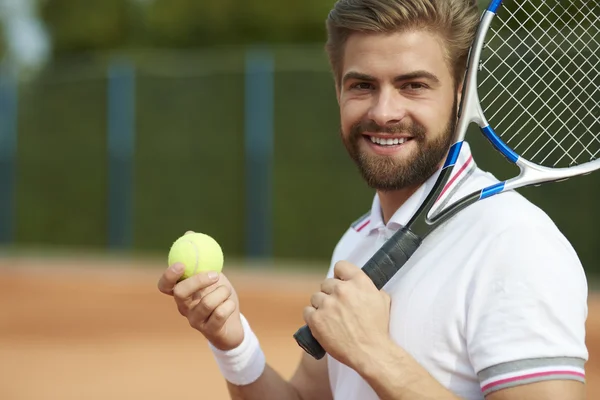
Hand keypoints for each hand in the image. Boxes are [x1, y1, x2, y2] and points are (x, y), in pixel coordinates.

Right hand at [157, 235, 243, 350]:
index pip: (165, 285)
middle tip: (214, 274)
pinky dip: (229, 305)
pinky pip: (220, 314)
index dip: (169, 275)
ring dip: (221, 293)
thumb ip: (202, 258)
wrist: (233, 324)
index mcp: (181, 293)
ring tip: (226, 291)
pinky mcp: (209, 331)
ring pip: (205, 303)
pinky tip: (231, 304)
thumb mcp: (213, 274)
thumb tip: (189, 233)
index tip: (181, 264)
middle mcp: (183, 307)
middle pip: (180, 293)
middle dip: (197, 281)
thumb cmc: (220, 296)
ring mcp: (195, 321)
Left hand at [303, 261, 391, 370]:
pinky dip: (312, 317)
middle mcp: (342, 290)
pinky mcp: (316, 319)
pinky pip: (308, 311)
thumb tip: (359, 283)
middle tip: (337, 307)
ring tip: (331, 318)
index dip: (339, 275)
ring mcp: (328, 304)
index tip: (340, 282)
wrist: (371, 352)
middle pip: (326, 283)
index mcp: (359, 282)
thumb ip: (368, 287)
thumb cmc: (379, 328)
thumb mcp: (382, 300)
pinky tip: (322, 324)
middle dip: (330, 294)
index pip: (340, 266)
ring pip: (316, 297)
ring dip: (321, 306)